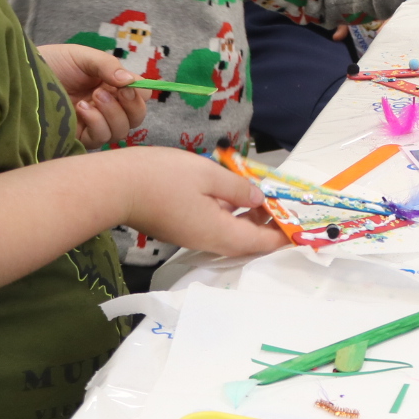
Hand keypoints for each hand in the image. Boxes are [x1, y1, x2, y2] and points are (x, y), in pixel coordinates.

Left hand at [37, 44, 147, 147]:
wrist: (23, 75)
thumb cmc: (53, 62)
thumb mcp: (84, 57)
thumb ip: (108, 66)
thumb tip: (131, 81)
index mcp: (113, 85)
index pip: (141, 95)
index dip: (139, 93)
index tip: (127, 85)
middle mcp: (108, 106)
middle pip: (136, 117)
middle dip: (129, 106)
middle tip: (110, 91)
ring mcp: (94, 123)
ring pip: (121, 130)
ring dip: (112, 113)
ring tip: (92, 97)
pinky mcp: (79, 137)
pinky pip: (100, 138)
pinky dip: (96, 123)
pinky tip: (81, 109)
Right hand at [116, 147, 288, 257]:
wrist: (116, 186)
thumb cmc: (163, 177)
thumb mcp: (208, 175)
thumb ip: (237, 189)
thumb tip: (258, 201)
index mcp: (219, 233)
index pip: (261, 243)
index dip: (283, 237)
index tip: (302, 228)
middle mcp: (208, 241)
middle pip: (247, 241)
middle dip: (269, 226)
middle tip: (284, 204)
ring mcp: (192, 235)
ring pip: (230, 233)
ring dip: (250, 219)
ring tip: (263, 196)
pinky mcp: (181, 227)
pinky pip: (215, 226)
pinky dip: (231, 214)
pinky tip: (234, 195)